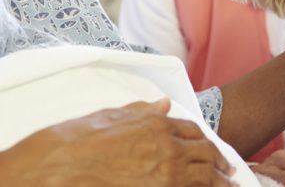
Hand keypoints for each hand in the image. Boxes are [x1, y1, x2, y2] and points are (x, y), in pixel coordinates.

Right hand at [0, 99, 235, 186]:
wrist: (54, 170)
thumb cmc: (74, 142)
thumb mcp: (108, 117)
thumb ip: (140, 112)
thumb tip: (163, 104)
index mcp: (155, 126)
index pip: (193, 133)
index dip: (206, 143)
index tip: (213, 152)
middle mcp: (167, 151)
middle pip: (206, 158)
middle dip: (220, 166)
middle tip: (230, 174)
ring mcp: (165, 178)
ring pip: (204, 180)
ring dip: (218, 183)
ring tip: (228, 186)